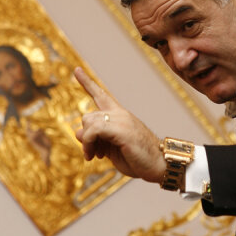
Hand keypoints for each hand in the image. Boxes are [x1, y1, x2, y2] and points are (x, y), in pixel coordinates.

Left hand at [74, 67, 165, 182]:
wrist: (158, 165)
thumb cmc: (137, 159)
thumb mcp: (111, 148)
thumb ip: (96, 139)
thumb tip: (78, 132)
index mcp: (120, 116)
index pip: (101, 95)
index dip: (87, 83)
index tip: (77, 70)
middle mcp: (120, 114)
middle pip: (89, 116)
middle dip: (86, 136)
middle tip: (91, 154)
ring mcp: (122, 120)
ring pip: (90, 122)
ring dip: (87, 142)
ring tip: (93, 156)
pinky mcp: (122, 130)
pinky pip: (95, 130)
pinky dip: (90, 142)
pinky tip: (96, 155)